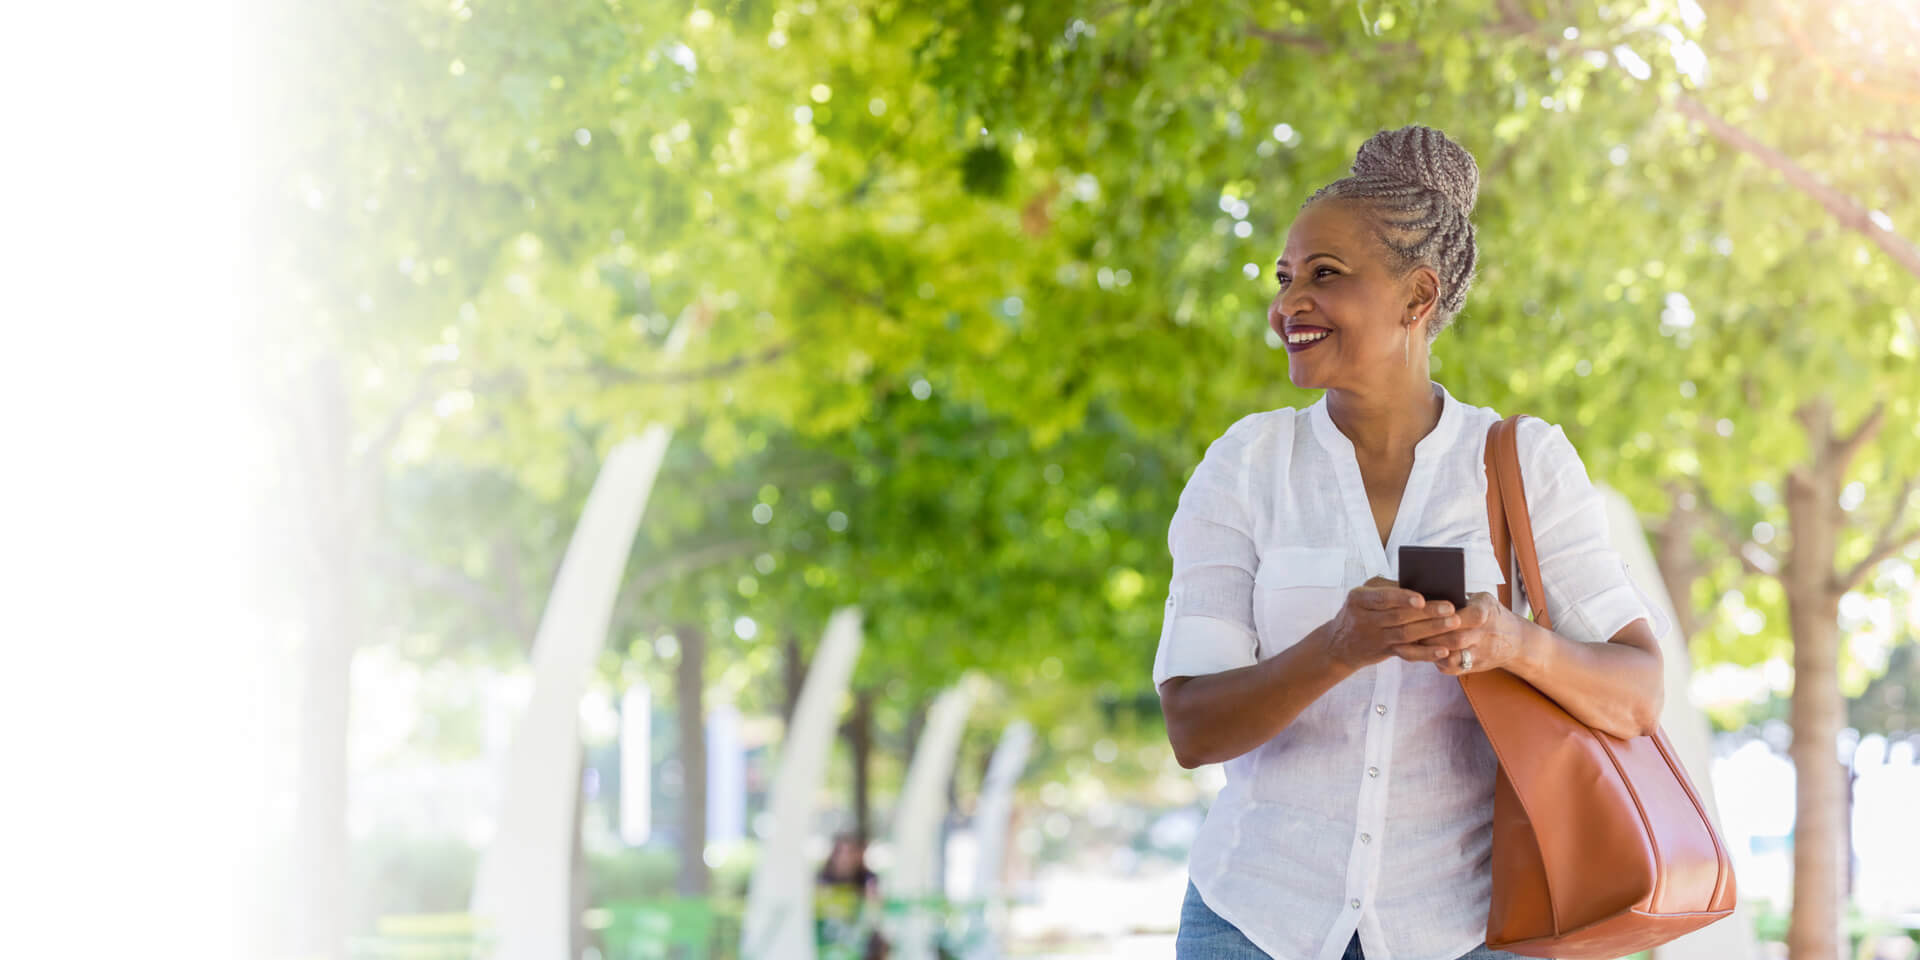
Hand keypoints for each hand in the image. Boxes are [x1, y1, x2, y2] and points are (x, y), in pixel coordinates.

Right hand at [1324, 576, 1460, 670]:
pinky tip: (1443, 650)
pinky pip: (1408, 654)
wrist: (1339, 644)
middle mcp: (1365, 619)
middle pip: (1399, 617)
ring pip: (1406, 635)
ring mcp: (1374, 638)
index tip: (1422, 598)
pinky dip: (1426, 653)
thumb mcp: (1364, 594)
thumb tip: (1424, 586)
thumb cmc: (1360, 610)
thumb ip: (1388, 589)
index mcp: (1358, 598)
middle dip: (1427, 613)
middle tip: (1451, 608)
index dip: (1402, 598)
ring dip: (1432, 630)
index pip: (1382, 598)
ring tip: (1454, 623)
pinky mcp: (1385, 652)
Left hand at [1399, 591, 1526, 674]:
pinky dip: (1437, 661)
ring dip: (1429, 650)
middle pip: (1455, 638)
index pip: (1469, 615)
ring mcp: (1480, 653)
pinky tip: (1425, 653)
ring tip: (1411, 641)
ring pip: (1451, 656)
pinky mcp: (1475, 666)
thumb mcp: (1483, 599)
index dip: (1447, 615)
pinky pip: (1453, 668)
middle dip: (1430, 634)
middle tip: (1407, 628)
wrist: (1515, 640)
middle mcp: (1485, 635)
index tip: (1425, 609)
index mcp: (1486, 613)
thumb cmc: (1491, 613)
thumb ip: (1461, 597)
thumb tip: (1427, 592)